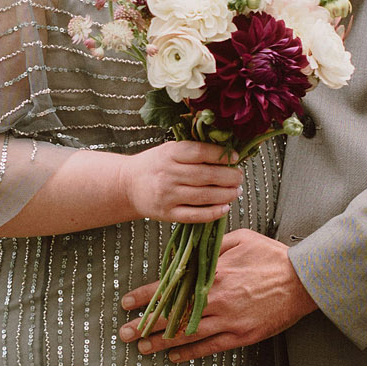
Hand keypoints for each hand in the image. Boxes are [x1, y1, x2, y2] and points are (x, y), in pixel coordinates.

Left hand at [120, 229, 317, 360]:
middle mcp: (216, 299)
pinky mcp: (242, 335)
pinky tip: (174, 357)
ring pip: (188, 334)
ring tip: (143, 348)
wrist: (304, 281)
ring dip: (162, 342)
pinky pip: (210, 347)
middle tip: (124, 333)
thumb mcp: (241, 239)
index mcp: (213, 274)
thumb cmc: (272, 257)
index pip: (171, 287)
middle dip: (146, 325)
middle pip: (173, 314)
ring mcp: (229, 319)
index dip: (146, 297)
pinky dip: (190, 353)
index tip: (127, 303)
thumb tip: (191, 249)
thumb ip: (213, 245)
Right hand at [124, 141, 242, 223]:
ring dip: (225, 195)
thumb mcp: (168, 150)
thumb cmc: (155, 165)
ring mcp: (167, 195)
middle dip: (228, 177)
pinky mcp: (167, 214)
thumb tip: (226, 152)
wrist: (127, 185)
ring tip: (236, 192)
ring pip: (203, 196)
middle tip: (239, 177)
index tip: (235, 157)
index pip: (199, 152)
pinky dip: (213, 213)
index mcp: (169, 154)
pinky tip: (225, 208)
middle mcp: (168, 174)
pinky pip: (194, 215)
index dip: (220, 155)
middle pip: (205, 176)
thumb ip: (193, 150)